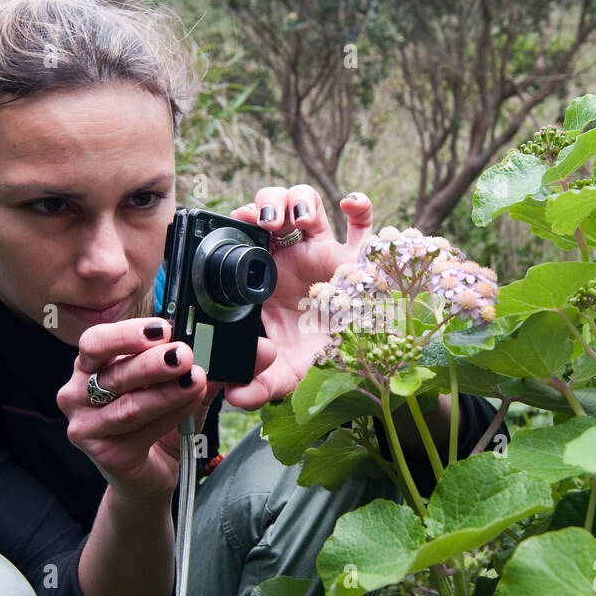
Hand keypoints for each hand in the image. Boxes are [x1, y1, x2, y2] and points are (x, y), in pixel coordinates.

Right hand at [58, 317, 276, 501]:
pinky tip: (191, 406)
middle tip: (184, 354)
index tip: (163, 328)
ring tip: (197, 380)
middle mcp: (77, 394)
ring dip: (167, 392)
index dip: (127, 334)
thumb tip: (260, 350)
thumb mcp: (182, 387)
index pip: (97, 342)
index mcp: (90, 366)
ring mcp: (86, 427)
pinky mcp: (105, 454)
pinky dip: (170, 416)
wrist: (150, 475)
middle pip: (113, 372)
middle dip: (151, 362)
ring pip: (130, 405)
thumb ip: (211, 365)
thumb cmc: (158, 421)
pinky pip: (141, 431)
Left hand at [221, 185, 373, 407]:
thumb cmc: (314, 363)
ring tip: (297, 220)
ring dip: (299, 200)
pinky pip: (362, 222)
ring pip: (308, 203)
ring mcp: (323, 253)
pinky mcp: (357, 256)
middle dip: (267, 203)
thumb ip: (256, 386)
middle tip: (264, 222)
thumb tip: (233, 395)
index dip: (240, 221)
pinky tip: (349, 204)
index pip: (246, 235)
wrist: (355, 364)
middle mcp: (291, 258)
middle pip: (274, 208)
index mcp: (265, 277)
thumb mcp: (283, 377)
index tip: (238, 222)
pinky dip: (359, 205)